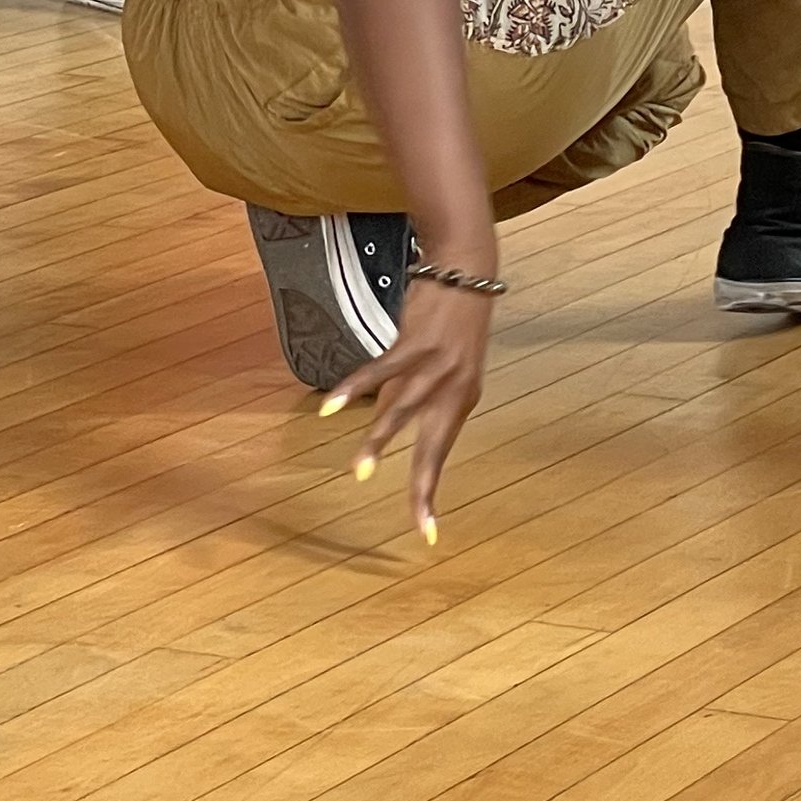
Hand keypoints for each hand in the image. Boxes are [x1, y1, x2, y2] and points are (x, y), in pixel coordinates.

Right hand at [321, 273, 492, 537]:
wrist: (468, 269)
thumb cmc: (452, 320)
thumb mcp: (447, 366)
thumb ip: (421, 397)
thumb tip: (390, 425)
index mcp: (462, 399)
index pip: (442, 453)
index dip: (430, 491)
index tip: (426, 532)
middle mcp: (454, 388)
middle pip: (433, 445)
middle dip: (421, 483)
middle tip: (413, 519)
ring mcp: (436, 365)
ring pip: (403, 411)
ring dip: (379, 441)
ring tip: (359, 471)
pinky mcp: (416, 342)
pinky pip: (380, 370)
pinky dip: (355, 388)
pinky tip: (332, 405)